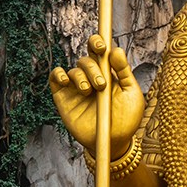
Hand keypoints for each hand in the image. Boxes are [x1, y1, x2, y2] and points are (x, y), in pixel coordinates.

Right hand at [49, 35, 144, 154]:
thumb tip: (116, 50)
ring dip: (81, 77)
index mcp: (107, 72)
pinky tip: (66, 81)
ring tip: (89, 91)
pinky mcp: (63, 98)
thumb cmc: (126, 118)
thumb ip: (124, 71)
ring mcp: (76, 87)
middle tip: (101, 85)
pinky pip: (55, 78)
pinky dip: (59, 74)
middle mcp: (91, 77)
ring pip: (73, 70)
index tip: (102, 47)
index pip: (99, 50)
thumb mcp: (132, 93)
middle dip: (93, 68)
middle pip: (86, 59)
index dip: (97, 43)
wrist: (114, 142)